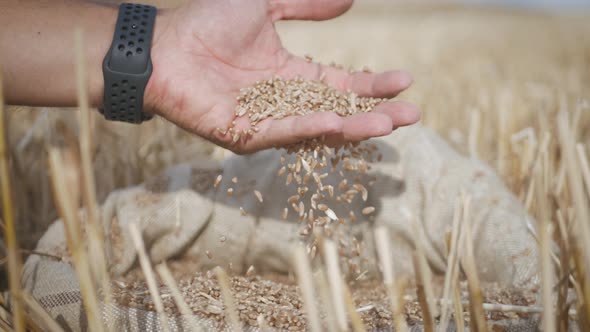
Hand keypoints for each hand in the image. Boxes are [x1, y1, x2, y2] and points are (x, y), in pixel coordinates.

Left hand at [147, 0, 419, 153]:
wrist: (163, 46)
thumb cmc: (207, 23)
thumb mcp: (267, 4)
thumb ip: (306, 4)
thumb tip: (351, 0)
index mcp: (291, 75)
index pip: (342, 84)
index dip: (373, 84)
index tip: (405, 80)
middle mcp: (285, 102)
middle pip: (339, 112)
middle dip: (376, 113)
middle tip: (413, 115)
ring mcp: (267, 123)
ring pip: (318, 128)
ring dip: (354, 127)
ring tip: (389, 123)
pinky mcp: (246, 135)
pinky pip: (284, 133)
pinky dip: (313, 129)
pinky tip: (341, 124)